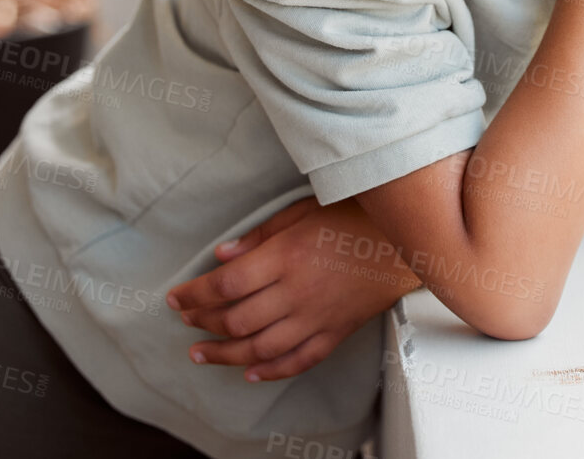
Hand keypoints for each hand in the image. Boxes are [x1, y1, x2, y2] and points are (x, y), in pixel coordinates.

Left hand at [164, 197, 420, 381]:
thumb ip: (261, 235)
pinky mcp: (335, 332)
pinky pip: (299, 360)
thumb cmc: (355, 216)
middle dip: (203, 323)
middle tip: (186, 321)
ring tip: (200, 354)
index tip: (176, 298)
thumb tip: (223, 256)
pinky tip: (251, 372)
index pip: (226, 285)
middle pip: (236, 319)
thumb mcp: (303, 211)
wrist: (407, 240)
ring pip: (260, 347)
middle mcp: (297, 292)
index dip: (195, 294)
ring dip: (224, 354)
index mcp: (286, 257)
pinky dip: (271, 371)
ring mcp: (316, 317)